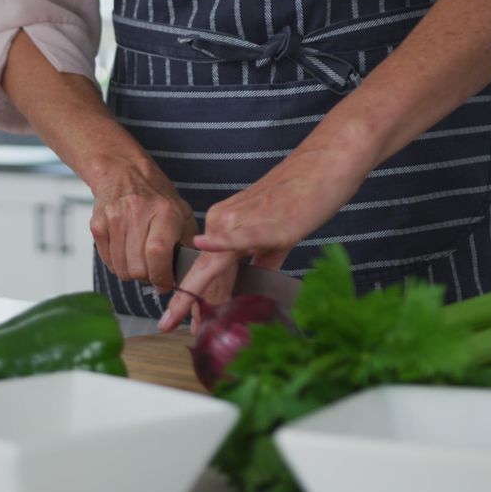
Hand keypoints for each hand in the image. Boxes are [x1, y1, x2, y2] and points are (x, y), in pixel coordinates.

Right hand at [89, 160, 196, 292]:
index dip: (161, 276)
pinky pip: (107, 261)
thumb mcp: (182, 212)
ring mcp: (114, 218)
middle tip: (153, 272)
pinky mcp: (97, 224)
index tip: (165, 283)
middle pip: (138, 267)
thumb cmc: (157, 196)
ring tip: (140, 260)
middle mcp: (137, 212)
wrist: (123, 172)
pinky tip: (126, 252)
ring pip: (121, 268)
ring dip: (132, 272)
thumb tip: (190, 273)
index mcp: (164, 211)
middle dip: (148, 278)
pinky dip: (118, 264)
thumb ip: (189, 242)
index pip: (158, 254)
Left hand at [163, 146, 365, 328]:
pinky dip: (220, 243)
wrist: (324, 165)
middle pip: (203, 270)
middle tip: (166, 326)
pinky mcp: (266, 224)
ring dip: (203, 296)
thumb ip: (262, 260)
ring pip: (216, 265)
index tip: (175, 319)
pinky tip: (201, 244)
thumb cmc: (304, 197)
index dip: (190, 296)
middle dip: (185, 302)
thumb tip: (255, 284)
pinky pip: (238, 237)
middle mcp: (224, 220)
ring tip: (186, 323)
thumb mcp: (275, 236)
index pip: (204, 266)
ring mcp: (242, 221)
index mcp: (225, 222)